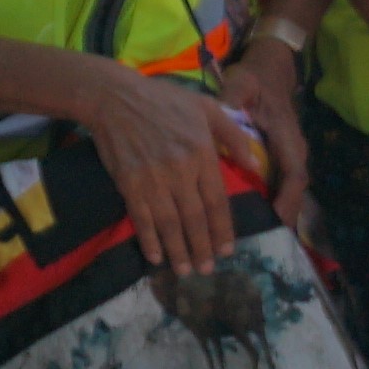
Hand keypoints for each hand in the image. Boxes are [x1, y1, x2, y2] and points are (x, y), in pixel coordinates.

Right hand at [65, 59, 259, 274]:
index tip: (227, 251)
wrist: (115, 97)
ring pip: (170, 224)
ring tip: (185, 271)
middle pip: (195, 219)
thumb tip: (254, 164)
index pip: (217, 201)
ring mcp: (153, 179)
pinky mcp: (129, 184)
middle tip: (207, 270)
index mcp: (201, 153)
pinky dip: (149, 241)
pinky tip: (156, 257)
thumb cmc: (163, 101)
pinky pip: (142, 219)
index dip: (222, 230)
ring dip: (178, 251)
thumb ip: (233, 135)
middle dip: (202, 248)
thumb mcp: (206, 107)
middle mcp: (180, 171)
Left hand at [215, 43, 315, 239]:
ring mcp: (288, 159)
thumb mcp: (244, 84)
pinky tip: (248, 222)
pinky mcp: (279, 162)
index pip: (294, 174)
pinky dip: (269, 206)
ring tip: (253, 241)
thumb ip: (234, 99)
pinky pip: (279, 188)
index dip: (287, 200)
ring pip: (287, 194)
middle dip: (282, 218)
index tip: (276, 221)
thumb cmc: (256, 80)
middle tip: (261, 243)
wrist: (269, 72)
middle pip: (294, 193)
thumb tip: (225, 115)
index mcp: (287, 137)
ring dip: (276, 216)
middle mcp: (293, 152)